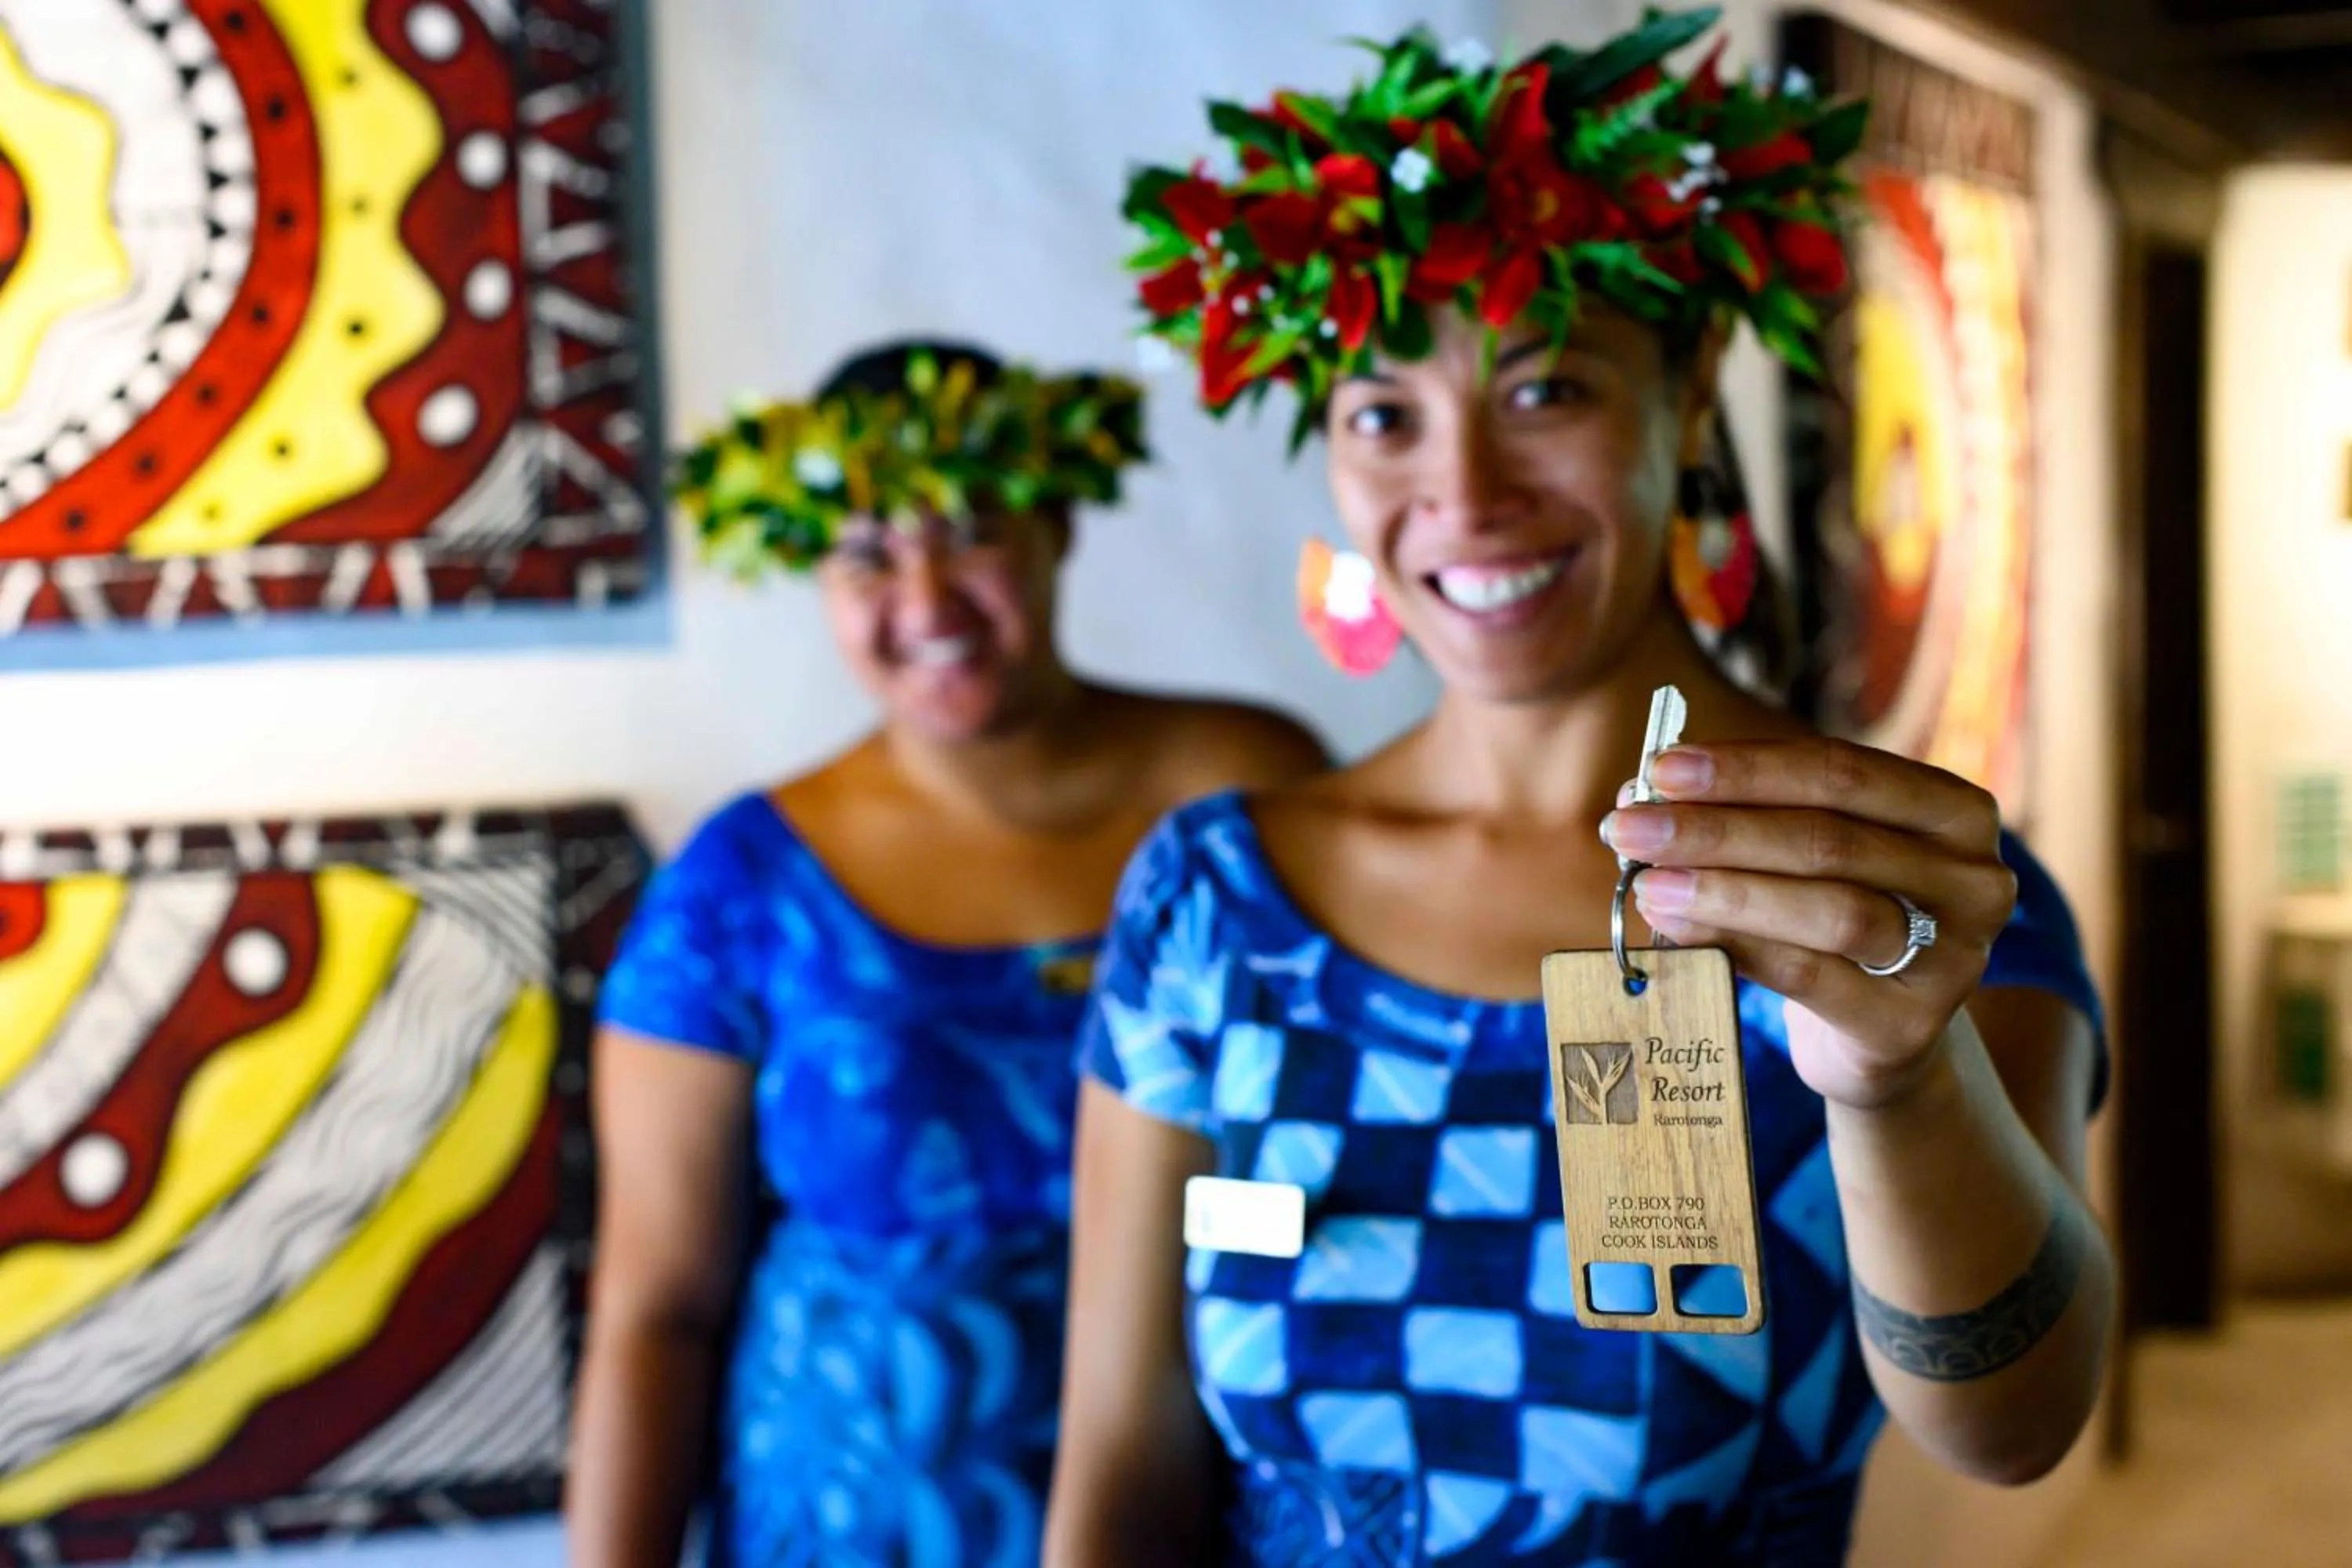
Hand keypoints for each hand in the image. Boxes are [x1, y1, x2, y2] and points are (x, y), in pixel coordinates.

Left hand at [1601, 738, 2017, 1109]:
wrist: (1880, 1034)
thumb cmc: (1836, 915)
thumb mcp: (1811, 855)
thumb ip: (1748, 816)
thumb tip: (1640, 791)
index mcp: (1954, 811)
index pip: (1841, 772)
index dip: (1746, 768)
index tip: (1662, 768)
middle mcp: (1974, 878)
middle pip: (1828, 840)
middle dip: (1716, 830)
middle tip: (1631, 826)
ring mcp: (1955, 955)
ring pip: (1828, 910)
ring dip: (1723, 892)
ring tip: (1646, 885)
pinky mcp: (1913, 1023)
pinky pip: (1812, 976)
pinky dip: (1737, 947)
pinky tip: (1677, 931)